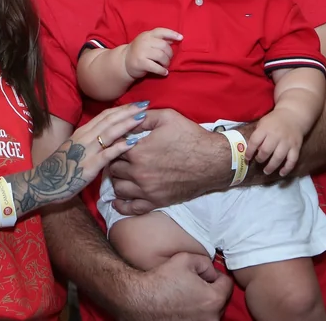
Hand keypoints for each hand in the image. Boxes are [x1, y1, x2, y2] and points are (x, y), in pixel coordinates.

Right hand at [13, 102, 149, 211]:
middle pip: (109, 120)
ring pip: (109, 133)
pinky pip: (107, 154)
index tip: (137, 103)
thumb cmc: (61, 168)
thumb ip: (91, 141)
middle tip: (145, 103)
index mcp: (82, 132)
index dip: (122, 108)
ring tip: (142, 117)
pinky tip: (132, 143)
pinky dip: (120, 147)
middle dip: (128, 111)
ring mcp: (87, 150)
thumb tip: (110, 137)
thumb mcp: (76, 149)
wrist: (43, 183)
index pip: (105, 115)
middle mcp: (85, 137)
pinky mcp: (89, 166)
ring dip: (127, 124)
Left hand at [108, 109, 229, 213]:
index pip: (113, 150)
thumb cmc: (190, 136)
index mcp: (138, 152)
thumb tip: (126, 117)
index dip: (114, 145)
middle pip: (113, 169)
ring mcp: (147, 190)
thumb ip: (142, 116)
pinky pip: (131, 209)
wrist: (213, 160)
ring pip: (118, 188)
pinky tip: (119, 200)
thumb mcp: (166, 117)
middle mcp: (139, 173)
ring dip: (117, 181)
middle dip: (115, 162)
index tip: (118, 143)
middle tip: (120, 158)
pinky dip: (122, 205)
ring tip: (123, 174)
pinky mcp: (156, 202)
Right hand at [119, 252, 232, 320]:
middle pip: (219, 299)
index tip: (204, 274)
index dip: (215, 275)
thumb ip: (205, 262)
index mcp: (213, 299)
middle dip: (209, 290)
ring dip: (203, 303)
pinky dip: (194, 313)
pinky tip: (180, 306)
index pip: (227, 284)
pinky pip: (199, 319)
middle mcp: (211, 317)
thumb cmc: (161, 280)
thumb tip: (210, 271)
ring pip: (210, 311)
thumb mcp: (185, 259)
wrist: (139, 299)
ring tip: (184, 295)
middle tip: (192, 283)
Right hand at [124, 28, 180, 78]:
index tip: (181, 38)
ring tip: (166, 66)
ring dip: (167, 63)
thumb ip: (159, 40)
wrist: (124, 62)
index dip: (172, 34)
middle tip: (169, 59)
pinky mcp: (140, 63)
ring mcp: (141, 52)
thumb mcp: (147, 42)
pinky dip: (162, 71)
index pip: (161, 31)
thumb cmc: (139, 51)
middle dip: (170, 54)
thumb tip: (173, 40)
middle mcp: (144, 41)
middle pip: (164, 46)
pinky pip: (156, 67)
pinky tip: (164, 72)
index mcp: (147, 35)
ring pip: (161, 56)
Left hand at [247, 111, 302, 175]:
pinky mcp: (296, 147)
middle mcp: (276, 136)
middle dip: (260, 159)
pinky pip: (292, 160)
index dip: (249, 151)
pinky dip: (287, 168)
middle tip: (258, 161)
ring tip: (266, 171)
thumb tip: (253, 150)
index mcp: (265, 129)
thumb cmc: (274, 120)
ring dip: (271, 166)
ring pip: (278, 158)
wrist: (293, 115)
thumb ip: (257, 134)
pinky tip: (281, 173)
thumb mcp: (263, 123)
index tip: (247, 158)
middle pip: (266, 151)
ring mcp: (287, 142)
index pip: (254, 141)